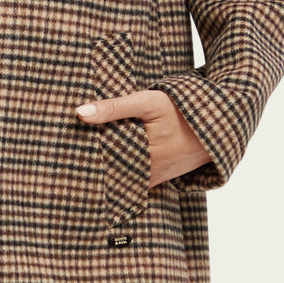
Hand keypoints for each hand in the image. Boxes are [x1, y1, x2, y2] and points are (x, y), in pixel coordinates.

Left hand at [74, 90, 211, 188]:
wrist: (222, 121)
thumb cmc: (184, 109)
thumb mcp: (149, 102)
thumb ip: (114, 108)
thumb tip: (79, 113)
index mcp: (141, 158)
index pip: (102, 167)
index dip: (82, 165)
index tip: (61, 164)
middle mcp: (148, 174)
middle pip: (111, 177)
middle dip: (91, 173)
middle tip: (63, 172)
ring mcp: (157, 177)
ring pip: (124, 180)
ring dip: (107, 176)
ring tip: (77, 174)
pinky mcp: (163, 176)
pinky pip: (138, 180)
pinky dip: (123, 176)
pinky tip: (109, 171)